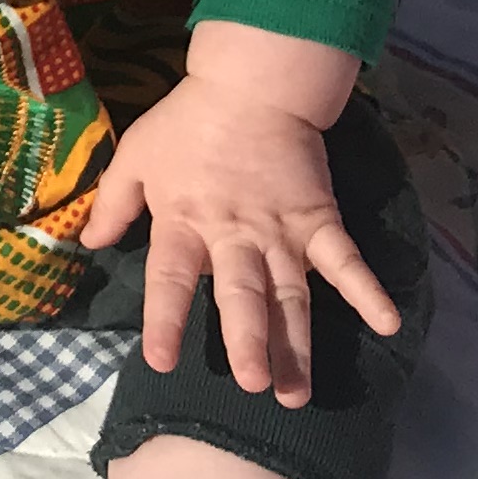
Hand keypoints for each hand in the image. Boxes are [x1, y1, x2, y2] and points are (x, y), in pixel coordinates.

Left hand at [79, 71, 398, 404]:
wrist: (253, 85)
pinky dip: (368, 290)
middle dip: (249, 342)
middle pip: (242, 295)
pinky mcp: (318, 220)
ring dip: (296, 344)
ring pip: (289, 295)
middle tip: (254, 387)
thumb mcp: (136, 156)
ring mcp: (281, 231)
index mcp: (184, 222)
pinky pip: (345, 260)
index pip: (169, 280)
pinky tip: (387, 323)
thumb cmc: (188, 124)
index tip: (161, 361)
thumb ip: (113, 203)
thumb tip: (90, 245)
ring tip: (296, 392)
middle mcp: (234, 235)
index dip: (164, 321)